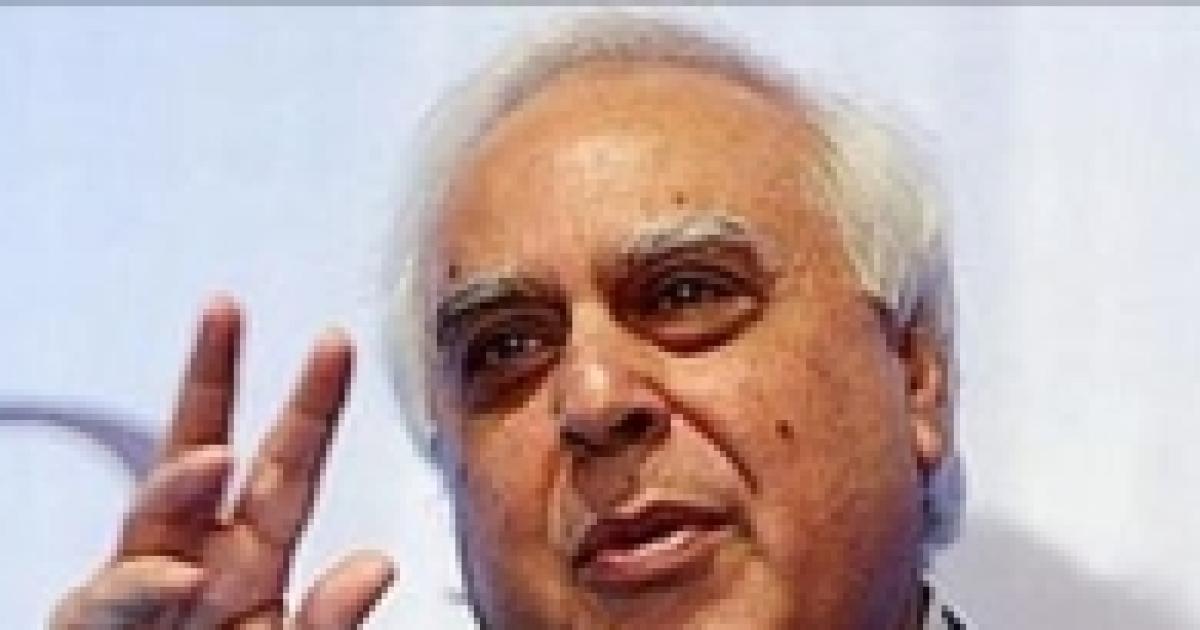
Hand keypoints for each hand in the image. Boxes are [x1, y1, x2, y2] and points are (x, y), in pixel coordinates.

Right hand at [51, 297, 394, 628]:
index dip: (308, 406)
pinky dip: (141, 591)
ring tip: (213, 458)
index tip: (334, 341)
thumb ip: (327, 622)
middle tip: (224, 311)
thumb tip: (376, 563)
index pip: (282, 471)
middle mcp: (193, 565)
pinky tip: (175, 579)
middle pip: (200, 459)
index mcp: (250, 563)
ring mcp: (141, 598)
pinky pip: (112, 608)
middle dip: (210, 382)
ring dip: (180, 483)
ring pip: (148, 520)